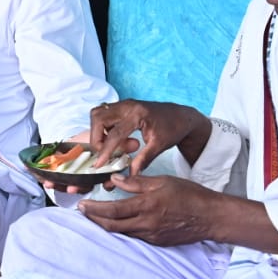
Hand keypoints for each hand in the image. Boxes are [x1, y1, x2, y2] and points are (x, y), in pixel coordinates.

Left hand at [77, 173, 216, 245]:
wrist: (210, 216)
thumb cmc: (189, 195)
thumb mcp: (162, 181)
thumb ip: (136, 182)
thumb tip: (115, 178)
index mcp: (145, 206)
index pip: (112, 211)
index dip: (94, 210)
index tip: (81, 205)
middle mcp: (145, 224)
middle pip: (112, 227)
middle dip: (94, 220)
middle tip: (83, 212)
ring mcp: (151, 236)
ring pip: (122, 233)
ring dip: (106, 226)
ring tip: (95, 217)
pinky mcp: (157, 242)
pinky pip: (134, 237)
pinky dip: (122, 230)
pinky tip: (117, 224)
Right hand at [89, 99, 209, 174]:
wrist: (181, 116)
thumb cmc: (173, 128)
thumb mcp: (159, 146)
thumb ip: (143, 160)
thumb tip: (130, 175)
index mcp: (138, 114)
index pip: (114, 133)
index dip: (105, 151)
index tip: (100, 164)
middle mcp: (128, 105)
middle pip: (98, 118)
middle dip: (96, 137)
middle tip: (104, 153)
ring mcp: (124, 104)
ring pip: (98, 113)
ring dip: (98, 131)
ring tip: (111, 145)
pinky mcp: (123, 106)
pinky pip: (104, 114)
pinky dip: (104, 127)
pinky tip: (116, 138)